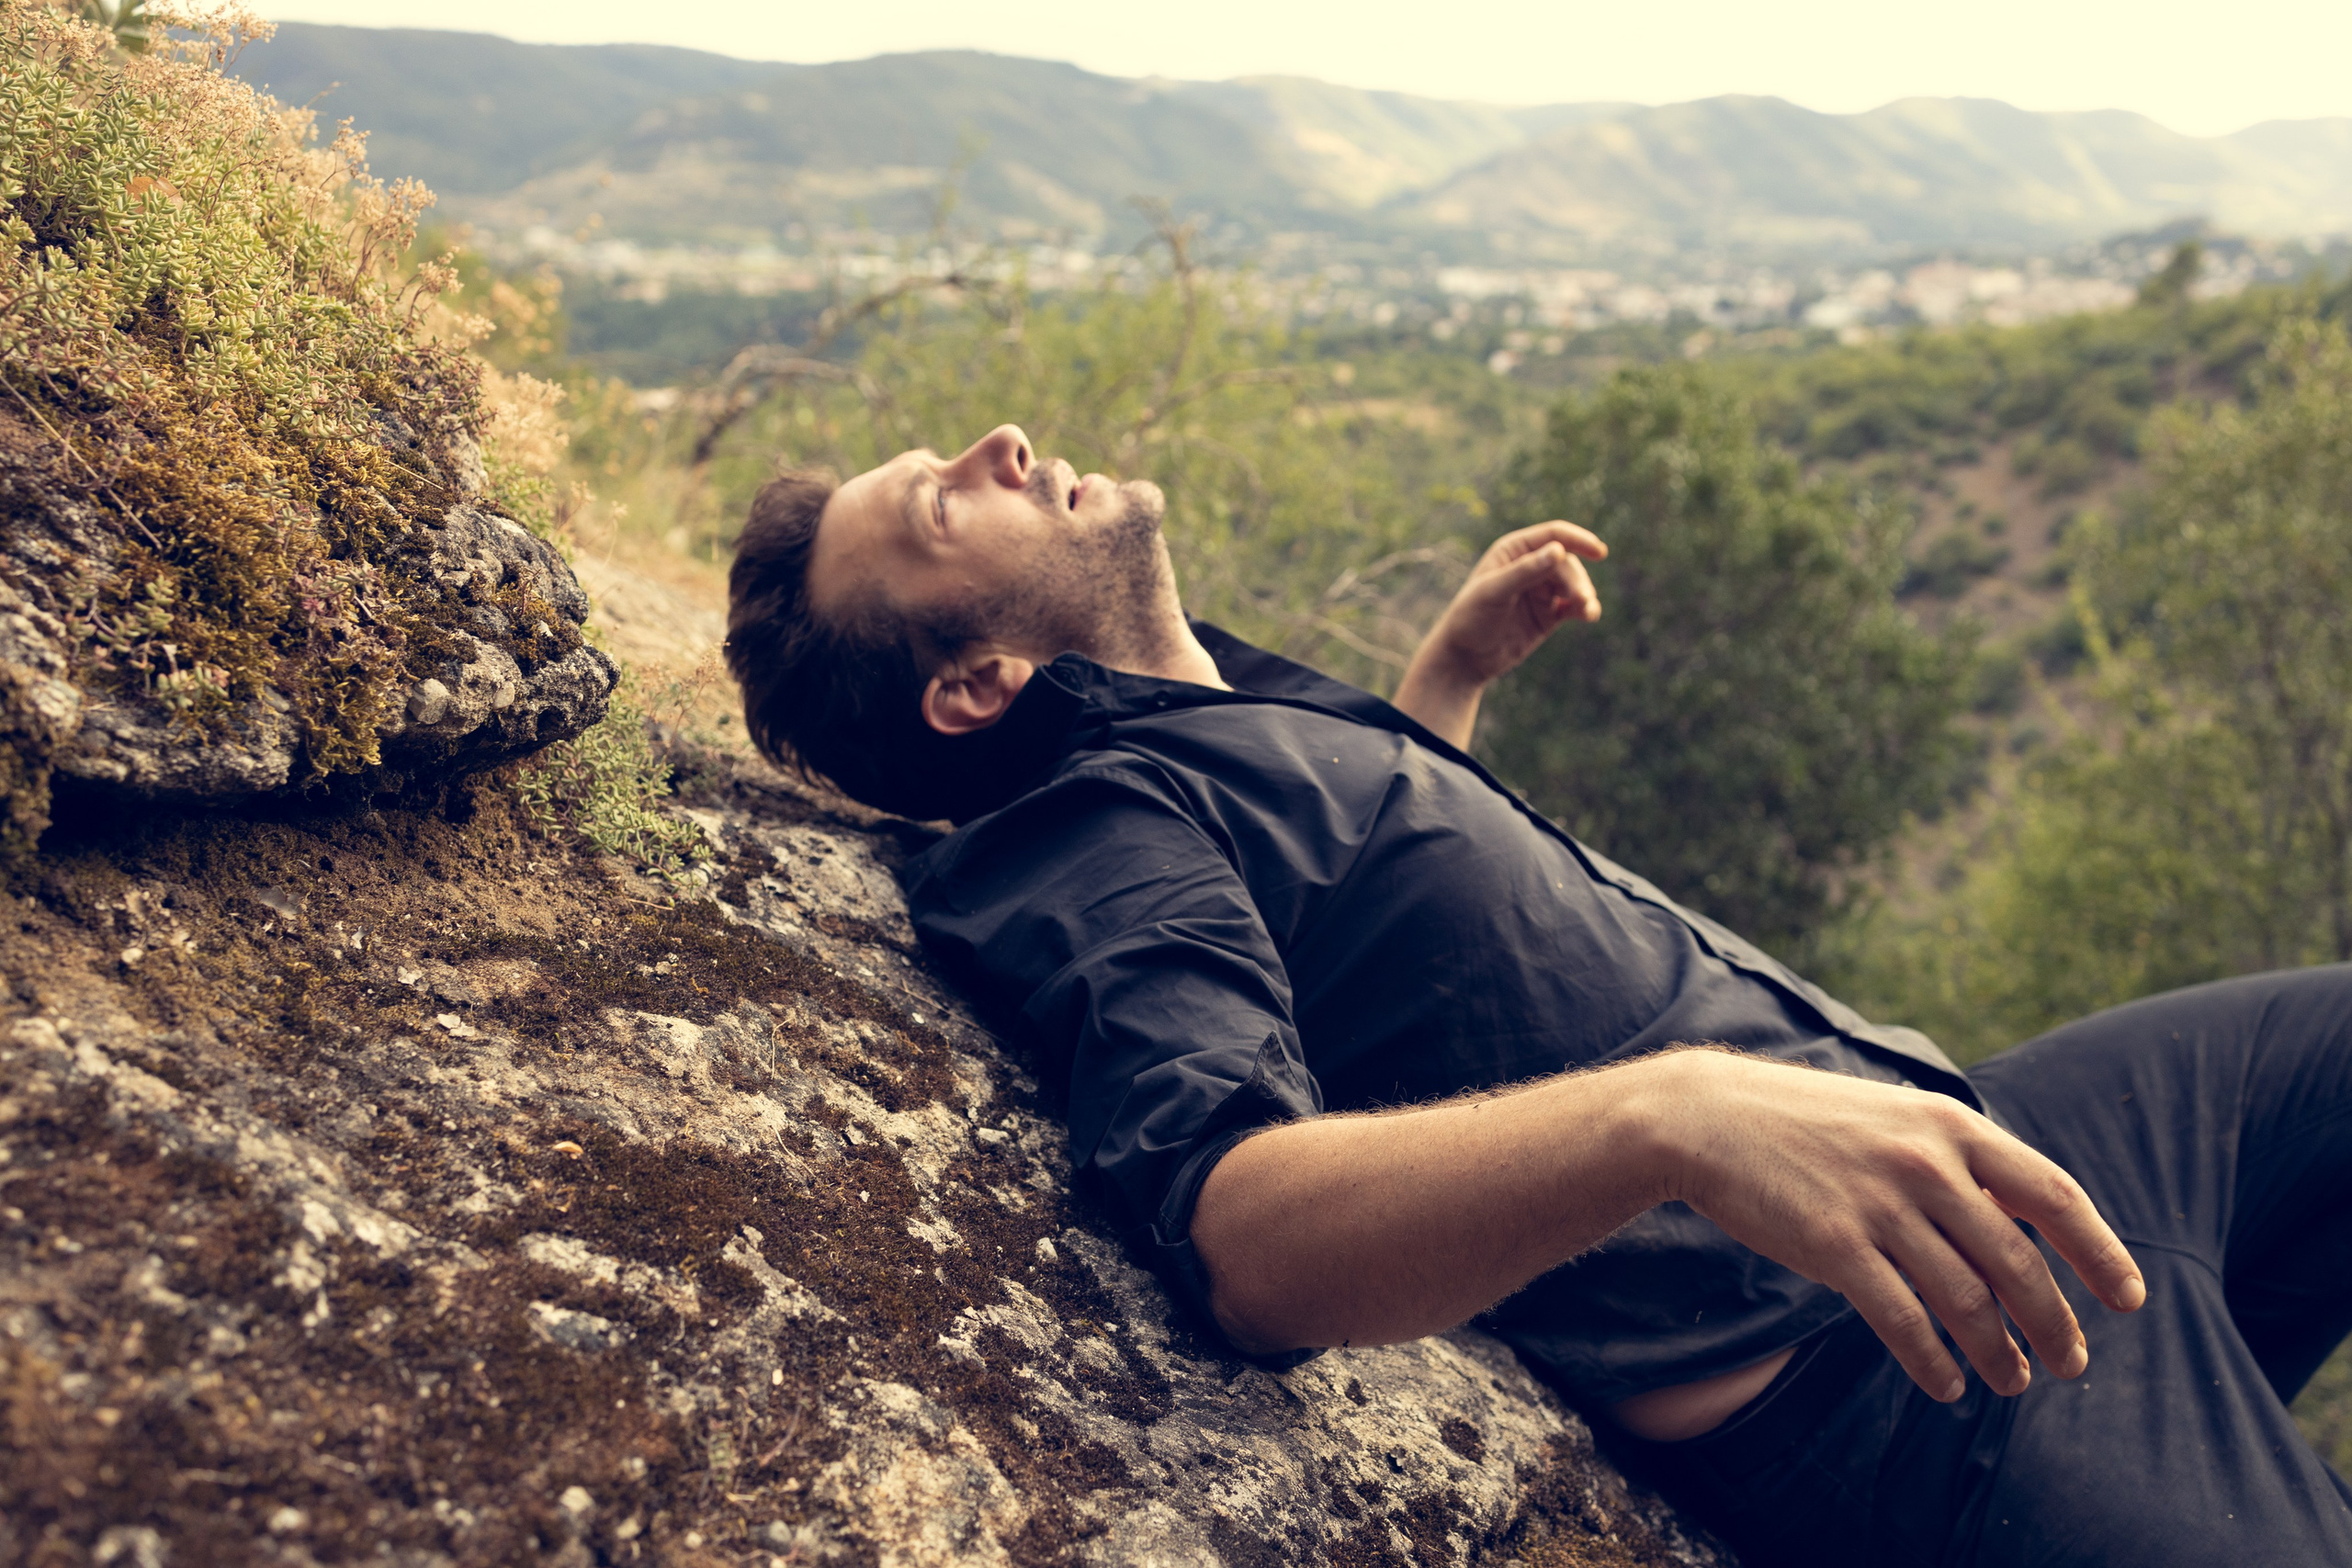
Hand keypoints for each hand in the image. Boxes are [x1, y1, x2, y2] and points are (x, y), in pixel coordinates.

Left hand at [1392, 521, 1605, 747]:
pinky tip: (1589, 616)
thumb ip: (1526, 571)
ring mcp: (1541, 591)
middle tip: (1582, 600)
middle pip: (1567, 564)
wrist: (1464, 658)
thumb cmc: (1470, 618)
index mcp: (1514, 550)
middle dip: (1577, 580)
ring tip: (1588, 611)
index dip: (1578, 540)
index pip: (1553, 536)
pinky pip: (1574, 607)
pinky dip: (1584, 609)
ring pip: (1574, 584)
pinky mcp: (1548, 615)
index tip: (1599, 552)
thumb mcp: (1494, 592)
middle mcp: (1530, 566)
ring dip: (1584, 595)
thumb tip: (1559, 551)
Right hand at [1658, 1052, 2145, 1401]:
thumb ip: (1959, 1159)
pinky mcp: (1833, 1245)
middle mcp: (1925, 1165)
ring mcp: (1879, 1206)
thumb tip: (2028, 1216)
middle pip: (2019, 1263)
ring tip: (2012, 1381)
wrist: (1708, 1119)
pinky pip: (1902, 1321)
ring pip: (1966, 1301)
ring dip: (1999, 1354)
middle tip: (2072, 1363)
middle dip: (2056, 1324)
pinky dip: (1933, 1363)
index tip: (2128, 1299)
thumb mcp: (1896, 1118)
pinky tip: (1947, 1385)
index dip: (2100, 1253)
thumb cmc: (1807, 1122)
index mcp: (1950, 1127)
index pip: (2053, 1196)